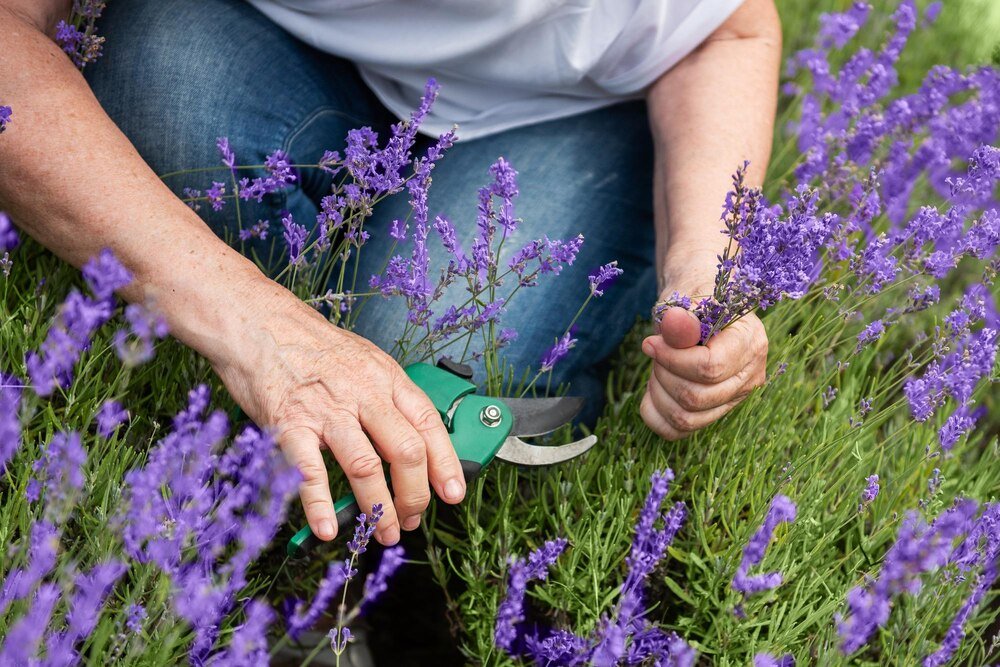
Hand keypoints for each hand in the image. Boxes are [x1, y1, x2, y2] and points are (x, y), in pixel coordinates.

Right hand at [211, 285, 465, 545]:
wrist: (257, 323)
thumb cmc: (310, 345)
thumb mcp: (364, 359)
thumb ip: (387, 396)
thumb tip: (413, 436)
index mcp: (385, 378)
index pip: (428, 423)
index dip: (445, 462)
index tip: (453, 492)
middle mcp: (363, 393)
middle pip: (406, 451)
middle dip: (415, 495)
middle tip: (411, 518)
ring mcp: (326, 410)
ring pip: (366, 467)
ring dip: (378, 508)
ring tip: (381, 531)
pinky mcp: (289, 424)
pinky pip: (310, 472)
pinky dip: (320, 506)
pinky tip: (328, 529)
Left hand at [639, 288, 767, 439]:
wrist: (700, 307)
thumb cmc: (693, 299)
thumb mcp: (686, 299)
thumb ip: (681, 316)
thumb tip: (675, 323)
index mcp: (750, 342)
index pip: (710, 368)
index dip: (672, 359)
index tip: (650, 343)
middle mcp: (750, 376)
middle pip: (697, 397)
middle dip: (663, 374)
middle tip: (655, 350)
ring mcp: (735, 399)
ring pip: (687, 418)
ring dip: (659, 393)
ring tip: (657, 367)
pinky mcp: (715, 412)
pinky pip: (679, 431)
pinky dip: (656, 415)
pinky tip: (652, 390)